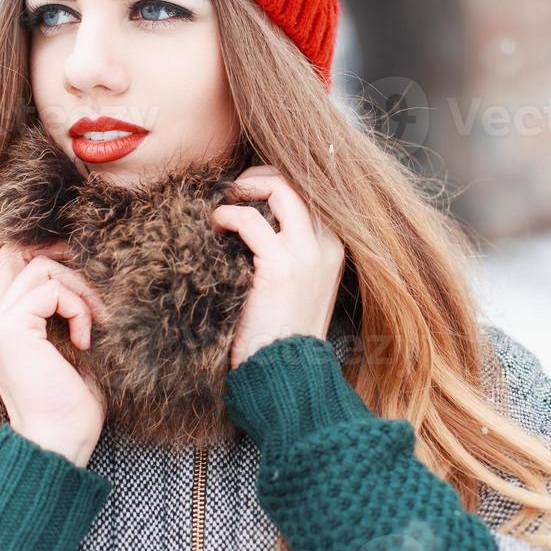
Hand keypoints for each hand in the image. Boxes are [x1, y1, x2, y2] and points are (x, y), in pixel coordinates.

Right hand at [0, 240, 107, 466]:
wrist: (60, 443)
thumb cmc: (70, 402)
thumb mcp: (64, 345)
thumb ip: (57, 309)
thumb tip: (80, 266)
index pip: (2, 262)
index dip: (39, 254)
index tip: (77, 277)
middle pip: (11, 251)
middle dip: (58, 258)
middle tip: (87, 287)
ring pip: (37, 266)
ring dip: (77, 287)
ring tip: (94, 321)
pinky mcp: (8, 329)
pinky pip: (50, 289)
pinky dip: (78, 307)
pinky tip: (85, 340)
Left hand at [209, 166, 347, 369]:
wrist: (287, 374)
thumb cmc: (282, 335)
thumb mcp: (296, 287)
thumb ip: (288, 254)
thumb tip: (257, 222)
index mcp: (334, 249)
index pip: (310, 193)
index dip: (276, 183)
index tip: (248, 192)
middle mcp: (326, 245)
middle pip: (298, 182)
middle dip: (261, 176)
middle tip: (234, 189)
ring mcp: (307, 253)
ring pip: (280, 188)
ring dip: (246, 186)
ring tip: (224, 201)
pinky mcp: (281, 265)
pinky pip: (250, 219)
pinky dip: (228, 215)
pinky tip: (216, 225)